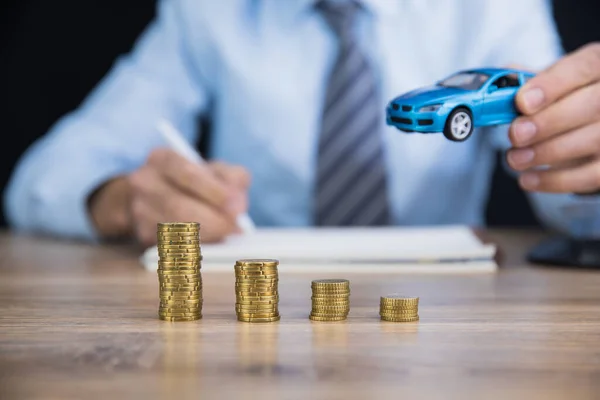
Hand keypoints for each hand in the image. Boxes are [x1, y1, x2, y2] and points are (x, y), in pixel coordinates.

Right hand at [89, 148, 249, 245]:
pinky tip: (210, 243)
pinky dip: (196, 247)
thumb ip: (232, 179)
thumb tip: (238, 205)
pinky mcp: (144, 235)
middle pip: (178, 206)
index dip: (214, 192)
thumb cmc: (194, 182)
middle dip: (212, 221)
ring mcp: (139, 210)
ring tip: (226, 234)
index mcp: (162, 158)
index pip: (187, 174)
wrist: (155, 197)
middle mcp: (145, 182)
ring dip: (205, 236)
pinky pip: (173, 246)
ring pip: (175, 231)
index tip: (237, 208)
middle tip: (236, 229)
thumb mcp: (215, 170)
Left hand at [506, 42, 599, 193]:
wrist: (588, 130)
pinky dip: (555, 180)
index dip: (552, 84)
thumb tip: (505, 80)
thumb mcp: (552, 85)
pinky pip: (591, 175)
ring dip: (547, 152)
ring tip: (515, 158)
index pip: (584, 66)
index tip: (522, 102)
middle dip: (548, 122)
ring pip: (593, 140)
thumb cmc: (567, 102)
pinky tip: (528, 179)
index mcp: (599, 66)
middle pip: (592, 105)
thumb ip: (529, 81)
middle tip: (516, 135)